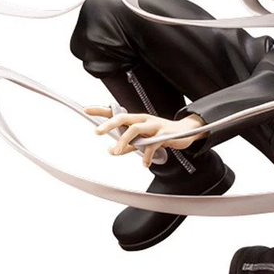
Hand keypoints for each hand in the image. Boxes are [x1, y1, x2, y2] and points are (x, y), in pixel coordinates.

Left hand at [86, 107, 205, 166]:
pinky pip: (152, 145)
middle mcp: (144, 119)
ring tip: (118, 151)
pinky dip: (146, 155)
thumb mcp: (143, 139)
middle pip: (123, 118)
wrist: (186, 132)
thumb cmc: (162, 134)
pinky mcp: (164, 134)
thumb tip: (112, 151)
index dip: (101, 111)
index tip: (87, 110)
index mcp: (137, 119)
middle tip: (98, 132)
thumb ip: (128, 145)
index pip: (116, 112)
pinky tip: (145, 163)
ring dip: (125, 141)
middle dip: (109, 124)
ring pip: (135, 129)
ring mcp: (154, 125)